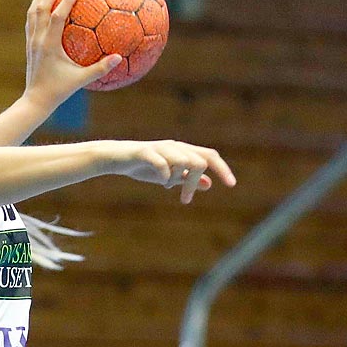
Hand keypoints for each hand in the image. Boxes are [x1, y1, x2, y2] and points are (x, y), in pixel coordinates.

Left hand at [23, 0, 122, 104]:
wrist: (35, 100)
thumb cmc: (59, 90)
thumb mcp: (81, 80)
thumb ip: (100, 68)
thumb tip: (118, 57)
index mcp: (49, 45)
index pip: (57, 16)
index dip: (66, 0)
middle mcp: (38, 40)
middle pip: (41, 8)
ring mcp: (31, 41)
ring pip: (33, 12)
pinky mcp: (29, 44)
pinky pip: (31, 20)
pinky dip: (37, 7)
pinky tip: (44, 1)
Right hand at [109, 139, 236, 202]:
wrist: (115, 158)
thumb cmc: (143, 166)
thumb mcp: (169, 176)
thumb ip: (188, 178)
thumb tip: (209, 184)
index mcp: (183, 150)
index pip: (210, 156)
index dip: (223, 169)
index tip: (231, 185)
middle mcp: (175, 146)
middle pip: (199, 161)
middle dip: (195, 183)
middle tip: (185, 200)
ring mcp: (160, 148)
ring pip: (184, 161)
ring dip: (179, 178)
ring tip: (167, 187)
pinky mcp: (145, 152)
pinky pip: (161, 162)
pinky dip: (165, 174)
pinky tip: (161, 182)